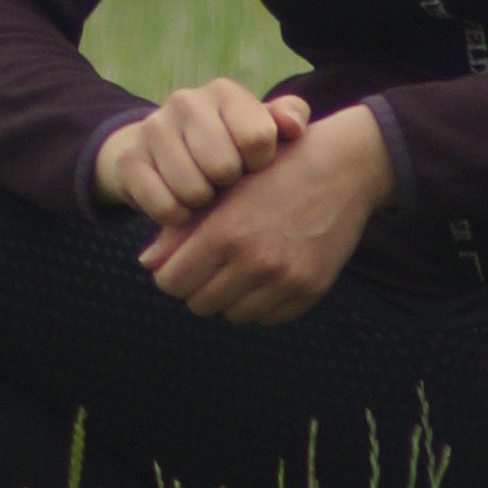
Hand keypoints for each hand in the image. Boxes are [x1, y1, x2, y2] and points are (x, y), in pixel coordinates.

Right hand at [92, 80, 311, 224]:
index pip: (257, 138)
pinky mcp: (129, 160)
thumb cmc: (228, 145)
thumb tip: (292, 127)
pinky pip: (164, 206)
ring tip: (204, 192)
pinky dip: (177, 217)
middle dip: (229, 185)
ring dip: (203, 203)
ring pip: (193, 190)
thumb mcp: (261, 130)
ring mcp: (153, 128)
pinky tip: (180, 204)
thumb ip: (288, 120)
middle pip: (223, 167)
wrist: (161, 152)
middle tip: (224, 181)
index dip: (260, 164)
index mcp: (224, 92)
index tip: (253, 164)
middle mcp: (186, 101)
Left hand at [139, 106, 396, 324]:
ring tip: (239, 264)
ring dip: (229, 296)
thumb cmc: (272, 171)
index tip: (179, 261)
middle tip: (209, 263)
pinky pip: (267, 317)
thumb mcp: (223, 190)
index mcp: (225, 232)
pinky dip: (260, 302)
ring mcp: (285, 280)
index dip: (170, 273)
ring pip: (232, 314)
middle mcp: (255, 261)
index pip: (171, 281)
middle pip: (198, 303)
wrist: (341, 169)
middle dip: (197, 286)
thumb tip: (147, 264)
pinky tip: (266, 272)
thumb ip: (181, 229)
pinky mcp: (309, 291)